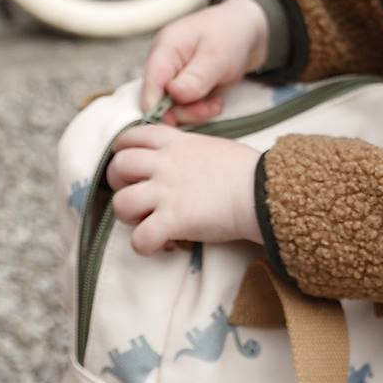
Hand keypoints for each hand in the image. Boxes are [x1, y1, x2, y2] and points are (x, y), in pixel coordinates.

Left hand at [107, 123, 261, 254]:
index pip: (132, 136)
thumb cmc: (248, 170)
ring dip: (128, 217)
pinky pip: (140, 238)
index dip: (122, 150)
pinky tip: (159, 246)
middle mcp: (165, 164)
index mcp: (176, 143)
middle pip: (118, 166)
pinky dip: (144, 246)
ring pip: (120, 203)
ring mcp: (167, 192)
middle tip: (137, 197)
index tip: (131, 166)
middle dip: (119, 184)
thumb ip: (190, 152)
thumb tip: (184, 165)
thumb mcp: (213, 147)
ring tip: (146, 222)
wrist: (264, 190)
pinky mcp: (174, 220)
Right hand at [139, 0, 269, 124]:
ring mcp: (173, 75)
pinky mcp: (183, 85)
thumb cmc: (232, 34)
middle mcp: (164, 63)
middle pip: (158, 100)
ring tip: (216, 104)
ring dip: (195, 112)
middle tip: (209, 109)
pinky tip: (216, 102)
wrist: (248, 30)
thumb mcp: (218, 57)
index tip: (176, 121)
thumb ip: (196, 77)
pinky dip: (200, 110)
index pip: (150, 83)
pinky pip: (185, 106)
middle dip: (183, 111)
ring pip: (173, 107)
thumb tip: (173, 93)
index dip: (157, 107)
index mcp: (166, 48)